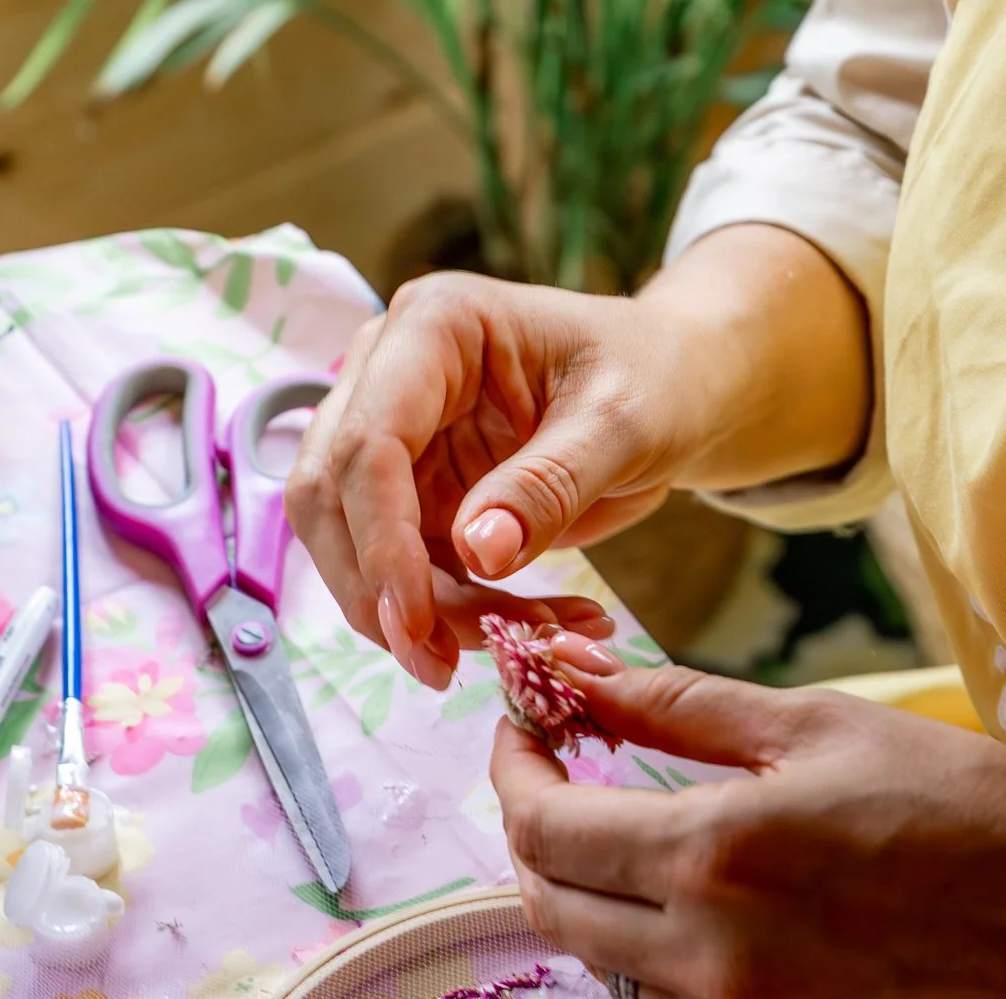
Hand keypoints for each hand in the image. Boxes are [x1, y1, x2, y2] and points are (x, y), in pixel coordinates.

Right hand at [286, 271, 698, 687]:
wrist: (676, 389)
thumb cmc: (658, 378)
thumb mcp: (624, 424)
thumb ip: (550, 484)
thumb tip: (479, 552)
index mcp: (432, 327)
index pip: (369, 444)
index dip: (382, 542)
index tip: (417, 624)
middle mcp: (387, 376)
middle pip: (330, 499)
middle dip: (377, 592)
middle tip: (441, 664)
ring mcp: (391, 439)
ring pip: (352, 547)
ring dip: (414, 614)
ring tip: (514, 641)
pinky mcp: (409, 496)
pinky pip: (399, 572)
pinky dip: (447, 616)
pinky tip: (523, 626)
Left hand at [489, 652, 1005, 998]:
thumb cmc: (976, 812)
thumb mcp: (825, 728)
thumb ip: (682, 710)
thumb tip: (579, 676)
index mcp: (716, 855)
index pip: (543, 829)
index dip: (513, 774)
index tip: (523, 732)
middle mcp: (711, 957)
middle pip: (551, 908)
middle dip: (536, 839)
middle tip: (559, 783)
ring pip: (608, 967)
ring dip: (602, 902)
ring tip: (644, 842)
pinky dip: (668, 956)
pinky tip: (721, 912)